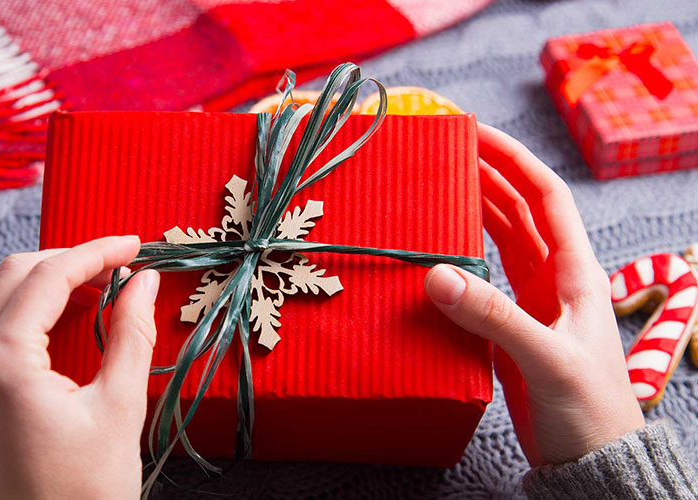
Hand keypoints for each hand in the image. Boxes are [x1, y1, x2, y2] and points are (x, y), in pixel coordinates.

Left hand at [0, 236, 158, 499]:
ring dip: (40, 276)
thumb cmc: (83, 492)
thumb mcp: (119, 409)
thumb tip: (143, 280)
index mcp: (4, 358)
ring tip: (91, 287)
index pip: (50, 275)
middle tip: (118, 266)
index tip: (135, 246)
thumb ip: (131, 334)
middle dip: (68, 259)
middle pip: (14, 272)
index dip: (96, 251)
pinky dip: (18, 302)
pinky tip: (53, 316)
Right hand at [424, 124, 643, 465]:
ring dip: (472, 213)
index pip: (545, 197)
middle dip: (486, 175)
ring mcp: (531, 305)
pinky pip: (481, 282)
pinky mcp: (510, 331)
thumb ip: (494, 316)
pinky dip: (458, 262)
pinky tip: (434, 255)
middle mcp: (553, 280)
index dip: (514, 159)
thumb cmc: (590, 410)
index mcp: (575, 273)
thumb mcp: (546, 358)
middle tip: (444, 152)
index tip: (476, 132)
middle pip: (518, 211)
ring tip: (436, 188)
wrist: (592, 461)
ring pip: (499, 243)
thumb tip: (437, 274)